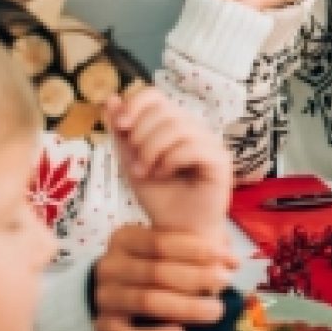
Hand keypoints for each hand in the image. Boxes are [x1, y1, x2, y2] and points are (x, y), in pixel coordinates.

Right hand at [91, 226, 240, 330]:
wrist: (114, 291)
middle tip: (226, 283)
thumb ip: (193, 249)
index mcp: (125, 238)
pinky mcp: (103, 326)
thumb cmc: (151, 264)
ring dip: (185, 308)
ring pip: (147, 302)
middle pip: (156, 272)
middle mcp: (110, 266)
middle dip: (197, 278)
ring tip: (215, 311)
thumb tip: (231, 261)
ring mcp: (105, 297)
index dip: (198, 251)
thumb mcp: (165, 248)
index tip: (230, 260)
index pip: (161, 242)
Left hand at [106, 89, 233, 239]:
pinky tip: (165, 175)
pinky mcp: (220, 161)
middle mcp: (195, 130)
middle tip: (136, 166)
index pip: (156, 96)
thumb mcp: (131, 162)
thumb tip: (111, 99)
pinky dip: (170, 160)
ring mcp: (210, 144)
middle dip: (141, 136)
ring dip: (153, 150)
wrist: (176, 234)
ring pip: (177, 127)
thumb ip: (122, 134)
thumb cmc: (160, 200)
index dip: (136, 104)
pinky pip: (191, 147)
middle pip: (164, 111)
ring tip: (147, 173)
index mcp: (174, 126)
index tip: (121, 126)